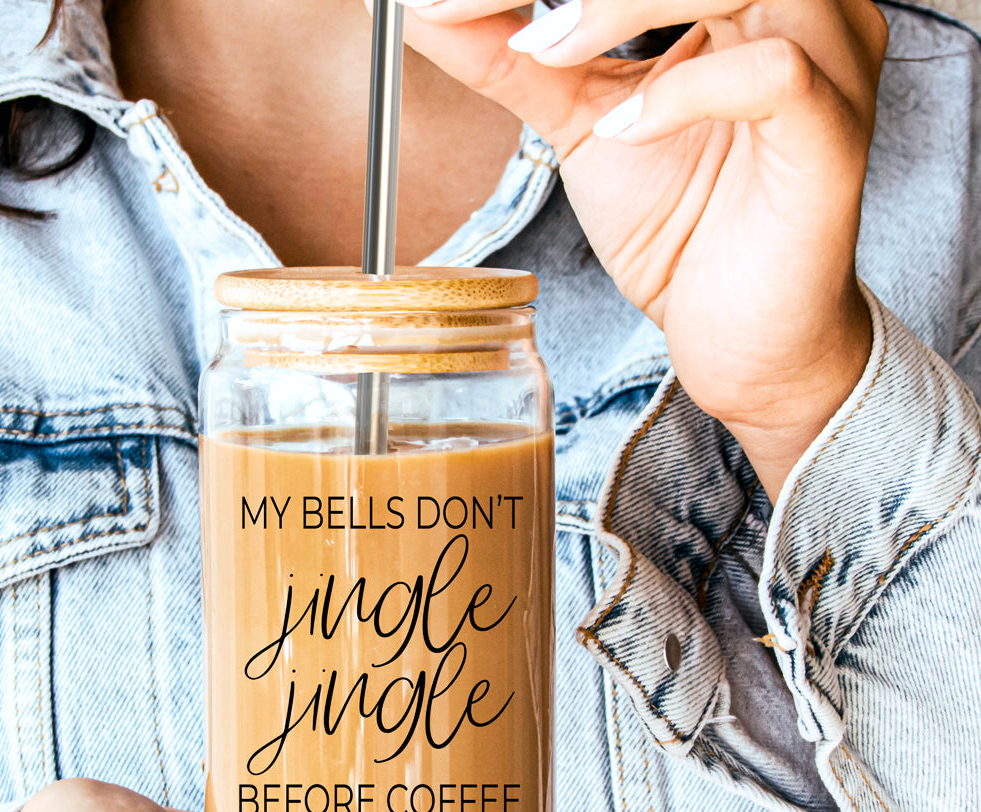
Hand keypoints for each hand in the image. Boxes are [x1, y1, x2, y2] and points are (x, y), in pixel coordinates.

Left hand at [392, 0, 886, 497]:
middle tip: (485, 11)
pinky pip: (772, 75)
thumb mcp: (579, 128)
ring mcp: (828, 61)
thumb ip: (514, 63)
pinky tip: (625, 133)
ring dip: (620, 4)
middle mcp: (798, 5)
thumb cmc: (680, 230)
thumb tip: (424, 11)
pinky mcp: (832, 135)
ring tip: (547, 53)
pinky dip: (684, 93)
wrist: (736, 334)